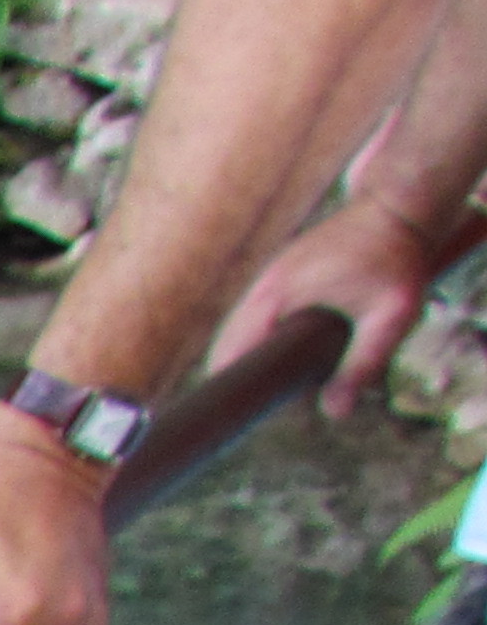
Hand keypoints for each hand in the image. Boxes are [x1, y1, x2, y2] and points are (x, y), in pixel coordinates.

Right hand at [217, 190, 486, 412]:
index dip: (230, 389)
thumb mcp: (390, 317)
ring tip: (275, 385)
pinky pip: (253, 318)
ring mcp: (268, 278)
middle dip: (240, 379)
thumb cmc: (397, 261)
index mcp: (277, 296)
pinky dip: (259, 341)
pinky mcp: (279, 275)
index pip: (229, 356)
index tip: (240, 415)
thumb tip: (333, 413)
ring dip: (249, 360)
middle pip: (226, 348)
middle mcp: (263, 287)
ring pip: (238, 333)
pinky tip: (280, 356)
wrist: (397, 209)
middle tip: (267, 406)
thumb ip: (363, 366)